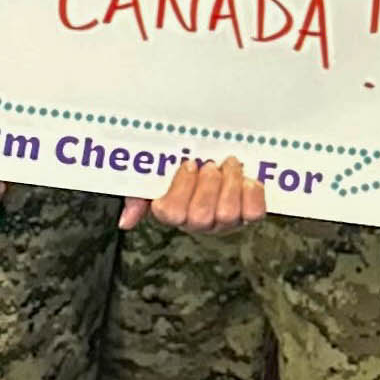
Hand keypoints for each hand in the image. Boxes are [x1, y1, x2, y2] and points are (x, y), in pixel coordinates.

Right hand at [122, 156, 267, 233]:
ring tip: (229, 165)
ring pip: (228, 214)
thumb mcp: (153, 177)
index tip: (189, 164)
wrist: (215, 156)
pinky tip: (247, 179)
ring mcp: (224, 221)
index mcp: (172, 213)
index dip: (182, 187)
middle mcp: (198, 222)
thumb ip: (137, 196)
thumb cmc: (179, 169)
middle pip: (200, 216)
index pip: (172, 213)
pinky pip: (254, 213)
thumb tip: (125, 222)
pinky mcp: (248, 215)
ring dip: (230, 183)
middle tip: (210, 164)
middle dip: (208, 185)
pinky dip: (253, 193)